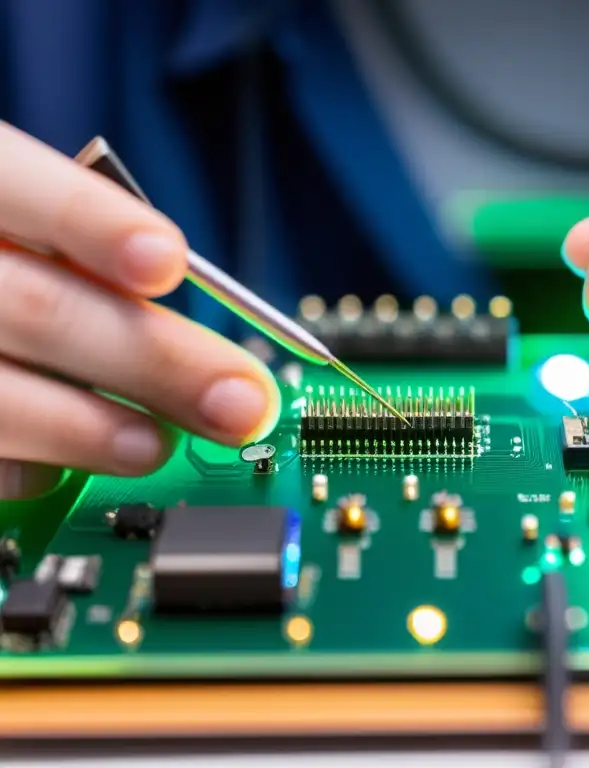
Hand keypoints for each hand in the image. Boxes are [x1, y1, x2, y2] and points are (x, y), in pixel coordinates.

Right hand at [0, 124, 277, 495]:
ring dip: (94, 429)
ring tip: (159, 445)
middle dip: (155, 360)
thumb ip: (78, 251)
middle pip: (38, 310)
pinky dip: (29, 465)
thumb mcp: (17, 221)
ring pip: (2, 399)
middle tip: (242, 401)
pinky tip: (66, 467)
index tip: (170, 262)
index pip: (17, 187)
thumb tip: (191, 323)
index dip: (94, 224)